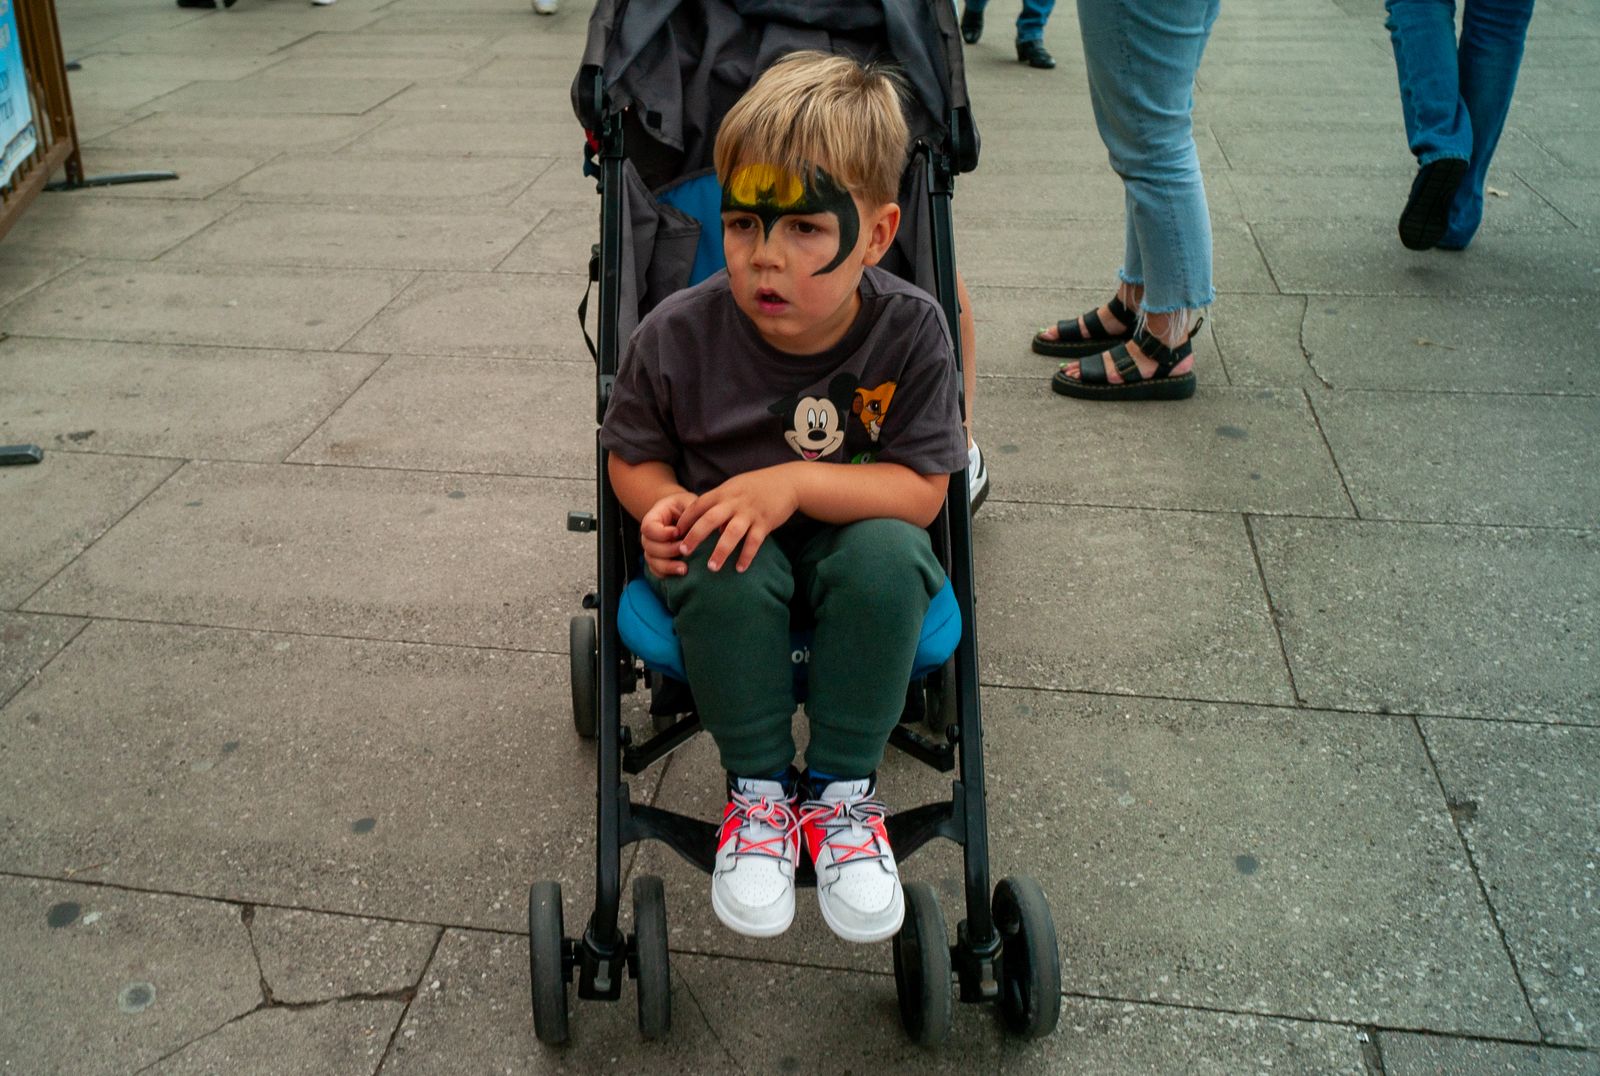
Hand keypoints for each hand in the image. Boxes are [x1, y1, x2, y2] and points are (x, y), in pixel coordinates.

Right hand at [639, 491, 695, 577]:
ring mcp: (652, 549)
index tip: (678, 532)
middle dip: (668, 550)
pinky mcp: (658, 561)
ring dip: (668, 566)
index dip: (662, 533)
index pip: (648, 528)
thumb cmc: (686, 507)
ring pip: (653, 561)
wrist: (684, 516)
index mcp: (653, 518)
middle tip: (685, 550)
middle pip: (649, 547)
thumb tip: (698, 525)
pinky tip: (680, 575)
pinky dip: (667, 574)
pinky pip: (657, 571)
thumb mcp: (688, 503)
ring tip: (684, 569)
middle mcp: (649, 536)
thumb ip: (691, 510)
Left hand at [677, 467, 800, 572]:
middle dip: (695, 537)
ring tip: (712, 568)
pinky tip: (740, 568)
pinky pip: (754, 542)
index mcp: (724, 492)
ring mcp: (750, 512)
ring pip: (731, 533)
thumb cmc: (757, 487)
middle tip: (684, 552)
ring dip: (720, 551)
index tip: (675, 534)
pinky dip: (746, 556)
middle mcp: (735, 502)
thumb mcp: (735, 489)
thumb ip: (720, 504)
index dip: (685, 519)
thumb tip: (711, 528)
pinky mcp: (766, 522)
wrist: (788, 482)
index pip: (699, 505)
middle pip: (710, 519)